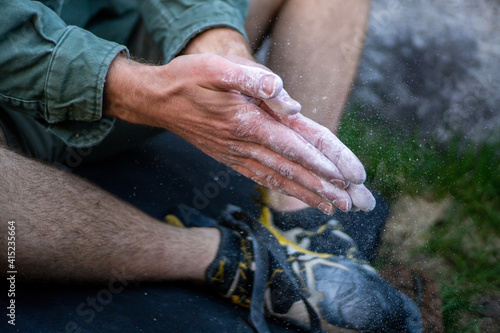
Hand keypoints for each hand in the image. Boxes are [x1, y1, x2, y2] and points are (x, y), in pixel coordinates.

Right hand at [183, 29, 374, 211]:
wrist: (157, 100)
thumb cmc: (188, 78)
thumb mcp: (216, 68)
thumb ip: (251, 79)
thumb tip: (287, 98)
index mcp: (247, 121)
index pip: (294, 146)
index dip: (323, 162)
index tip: (350, 178)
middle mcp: (245, 144)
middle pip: (293, 169)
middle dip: (327, 187)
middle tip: (356, 203)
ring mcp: (237, 155)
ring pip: (280, 179)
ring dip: (310, 194)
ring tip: (336, 209)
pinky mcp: (232, 159)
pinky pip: (263, 178)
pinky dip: (285, 190)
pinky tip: (300, 197)